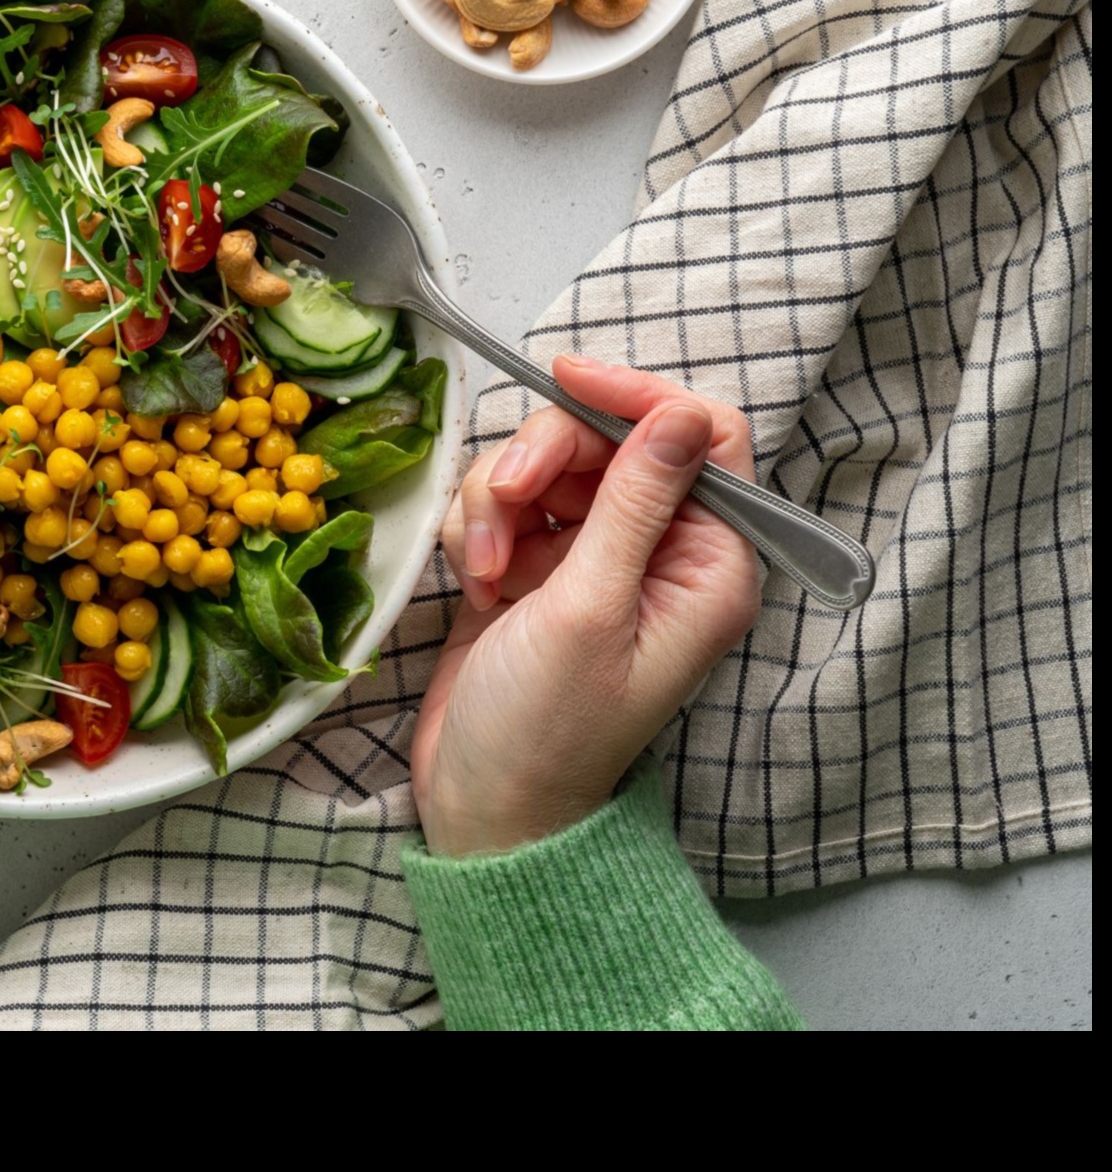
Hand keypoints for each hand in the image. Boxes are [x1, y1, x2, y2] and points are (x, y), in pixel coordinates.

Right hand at [409, 357, 762, 856]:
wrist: (482, 804)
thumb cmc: (547, 730)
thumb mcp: (592, 609)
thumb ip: (634, 502)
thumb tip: (681, 413)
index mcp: (709, 565)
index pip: (701, 435)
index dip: (637, 398)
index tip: (566, 380)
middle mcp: (660, 552)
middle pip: (608, 439)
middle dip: (545, 458)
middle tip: (507, 503)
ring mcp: (595, 557)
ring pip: (547, 464)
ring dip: (501, 499)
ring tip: (485, 565)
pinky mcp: (537, 565)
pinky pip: (507, 500)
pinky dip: (480, 524)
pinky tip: (475, 579)